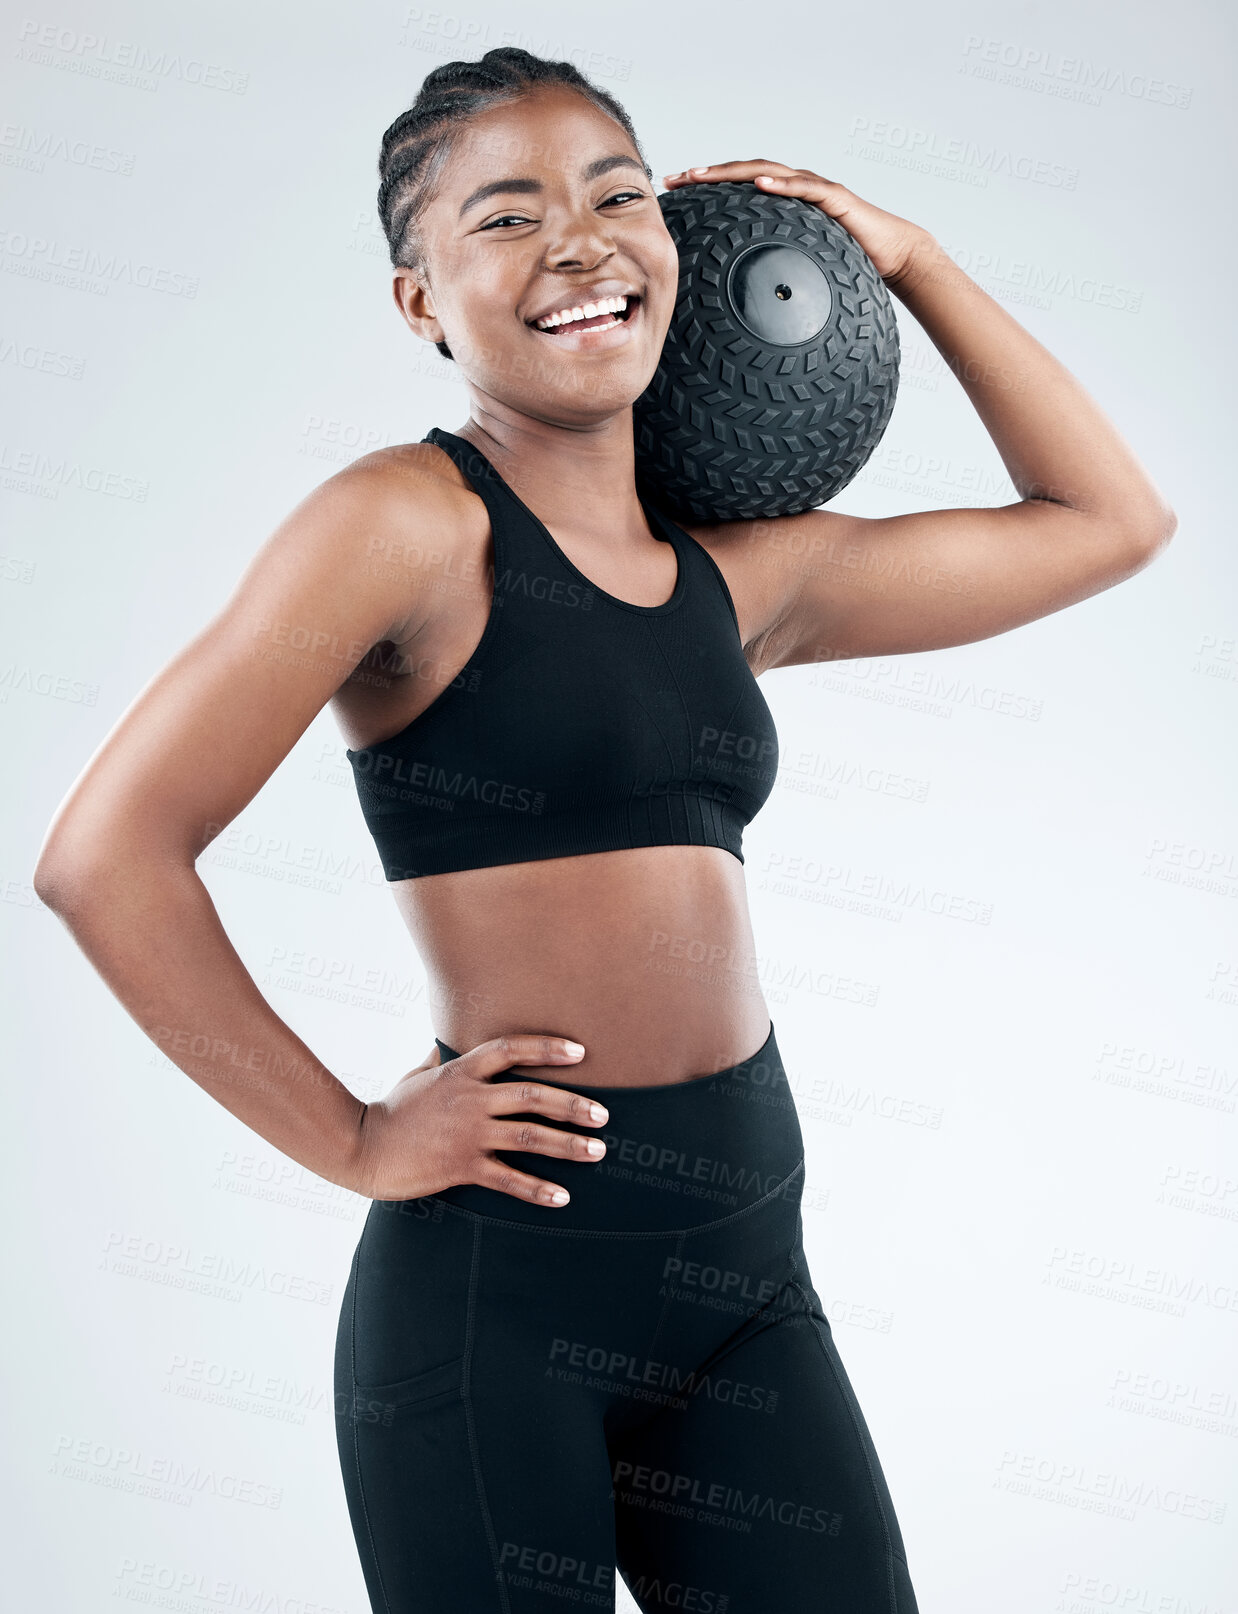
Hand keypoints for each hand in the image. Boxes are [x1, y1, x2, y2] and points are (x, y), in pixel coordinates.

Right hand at [349, 1034, 607, 1207]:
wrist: (362, 1147)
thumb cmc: (391, 1110)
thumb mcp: (417, 1076)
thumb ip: (440, 1060)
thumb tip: (446, 1044)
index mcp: (461, 1072)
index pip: (511, 1049)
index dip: (547, 1048)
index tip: (580, 1053)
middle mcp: (470, 1099)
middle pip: (532, 1095)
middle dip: (572, 1104)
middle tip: (603, 1114)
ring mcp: (467, 1133)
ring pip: (528, 1136)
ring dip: (568, 1144)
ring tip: (597, 1150)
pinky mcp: (461, 1166)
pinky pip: (507, 1178)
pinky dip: (537, 1188)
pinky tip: (561, 1196)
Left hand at [663, 159, 932, 286]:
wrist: (893, 255)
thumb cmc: (846, 263)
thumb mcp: (797, 269)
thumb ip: (770, 272)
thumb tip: (737, 301)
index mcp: (782, 204)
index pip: (737, 189)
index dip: (705, 187)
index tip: (672, 193)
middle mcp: (795, 188)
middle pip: (744, 172)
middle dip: (707, 174)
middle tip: (673, 180)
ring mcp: (815, 189)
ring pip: (770, 171)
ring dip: (733, 171)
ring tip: (702, 175)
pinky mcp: (836, 198)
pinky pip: (806, 188)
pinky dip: (782, 183)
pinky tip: (759, 183)